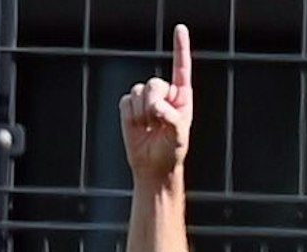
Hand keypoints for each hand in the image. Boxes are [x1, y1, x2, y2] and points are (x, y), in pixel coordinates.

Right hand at [119, 25, 193, 181]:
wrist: (153, 168)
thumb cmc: (171, 151)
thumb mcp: (178, 135)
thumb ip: (170, 117)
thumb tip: (156, 106)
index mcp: (181, 96)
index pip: (181, 68)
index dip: (180, 47)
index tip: (180, 29)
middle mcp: (164, 94)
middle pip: (153, 83)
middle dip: (153, 103)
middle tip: (156, 123)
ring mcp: (146, 100)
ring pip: (137, 92)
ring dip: (141, 113)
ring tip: (148, 128)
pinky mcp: (130, 108)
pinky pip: (125, 102)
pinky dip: (129, 116)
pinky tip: (138, 128)